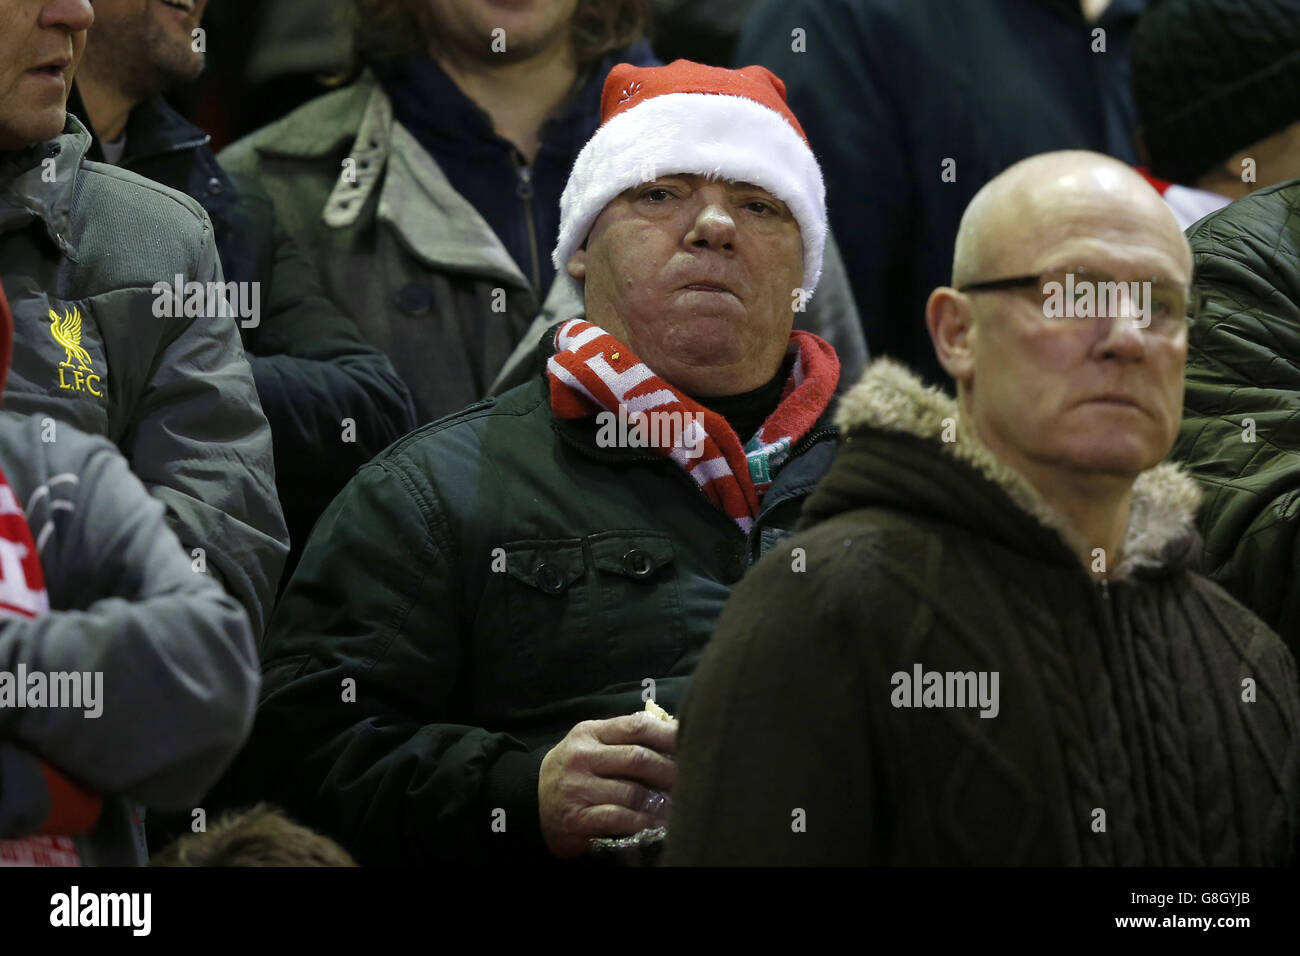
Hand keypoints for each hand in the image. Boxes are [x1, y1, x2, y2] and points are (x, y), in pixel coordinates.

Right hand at [538, 712, 676, 857]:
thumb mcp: (591, 744)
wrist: (531, 802)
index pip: (635, 726)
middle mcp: (581, 757)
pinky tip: (656, 823)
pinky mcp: (576, 817)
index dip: (667, 734)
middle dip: (669, 770)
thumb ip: (623, 737)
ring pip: (631, 791)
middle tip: (689, 778)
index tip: (690, 741)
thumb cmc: (574, 770)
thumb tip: (671, 731)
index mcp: (590, 733)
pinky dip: (642, 821)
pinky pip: (617, 817)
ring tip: (678, 805)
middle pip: (637, 758)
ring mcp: (577, 788)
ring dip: (660, 801)